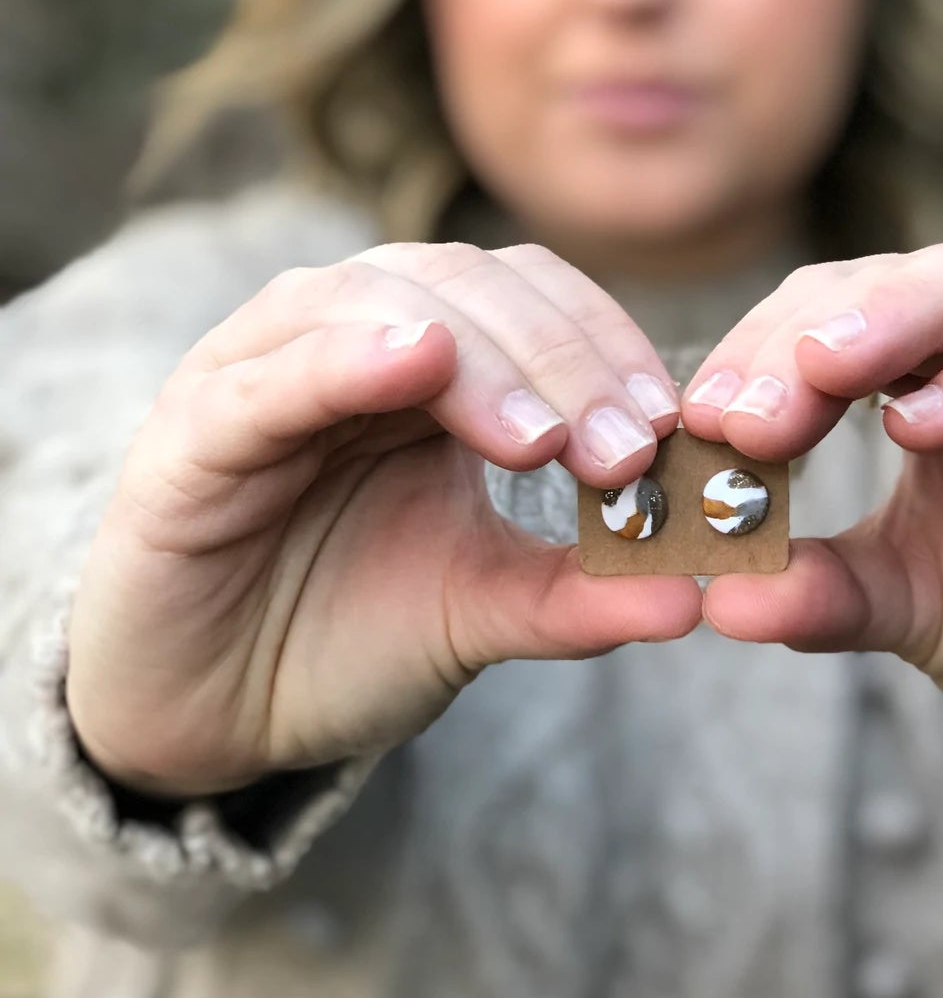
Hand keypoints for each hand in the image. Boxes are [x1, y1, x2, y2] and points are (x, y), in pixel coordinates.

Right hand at [66, 242, 698, 796]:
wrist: (208, 711)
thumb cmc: (341, 634)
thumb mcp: (478, 610)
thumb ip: (574, 594)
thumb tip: (696, 596)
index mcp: (431, 363)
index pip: (534, 298)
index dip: (608, 345)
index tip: (673, 429)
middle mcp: (351, 337)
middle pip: (472, 286)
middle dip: (562, 363)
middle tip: (625, 450)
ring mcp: (266, 369)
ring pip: (380, 303)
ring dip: (479, 359)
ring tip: (542, 436)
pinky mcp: (193, 429)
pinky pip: (269, 376)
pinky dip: (341, 360)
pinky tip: (413, 367)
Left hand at [681, 232, 942, 751]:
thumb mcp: (914, 601)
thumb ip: (822, 588)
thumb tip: (715, 602)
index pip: (835, 314)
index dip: (760, 354)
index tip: (697, 422)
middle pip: (901, 279)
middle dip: (808, 334)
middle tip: (733, 408)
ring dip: (901, 317)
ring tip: (817, 371)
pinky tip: (924, 421)